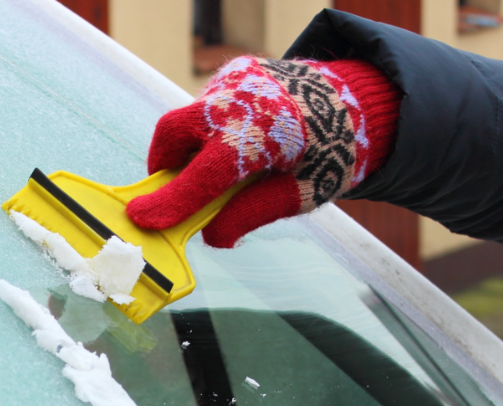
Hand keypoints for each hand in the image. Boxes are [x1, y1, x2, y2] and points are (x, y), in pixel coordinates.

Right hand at [126, 56, 400, 247]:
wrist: (360, 100)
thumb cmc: (332, 152)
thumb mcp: (299, 193)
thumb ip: (251, 214)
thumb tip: (211, 235)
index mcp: (262, 134)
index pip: (204, 174)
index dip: (171, 201)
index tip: (142, 219)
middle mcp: (241, 99)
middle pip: (175, 131)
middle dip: (164, 166)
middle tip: (171, 195)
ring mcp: (235, 80)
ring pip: (188, 119)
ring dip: (190, 149)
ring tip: (219, 171)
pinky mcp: (235, 73)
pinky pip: (207, 107)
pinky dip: (210, 131)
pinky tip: (242, 142)